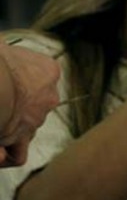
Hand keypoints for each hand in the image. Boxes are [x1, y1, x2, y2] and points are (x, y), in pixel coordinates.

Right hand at [0, 42, 60, 166]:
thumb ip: (4, 50)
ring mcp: (36, 120)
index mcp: (47, 70)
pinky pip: (17, 154)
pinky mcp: (22, 139)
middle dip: (13, 105)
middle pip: (31, 104)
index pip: (41, 74)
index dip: (20, 75)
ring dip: (6, 128)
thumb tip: (1, 50)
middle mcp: (48, 97)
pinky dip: (5, 154)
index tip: (4, 73)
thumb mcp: (2, 45)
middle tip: (0, 103)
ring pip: (24, 127)